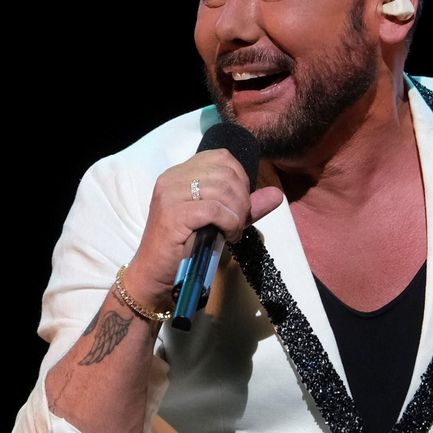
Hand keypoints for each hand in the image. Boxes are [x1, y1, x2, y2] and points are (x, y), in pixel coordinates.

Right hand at [125, 149, 283, 311]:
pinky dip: (230, 223)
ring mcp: (170, 194)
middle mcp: (172, 178)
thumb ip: (246, 206)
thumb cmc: (184, 248)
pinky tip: (228, 236)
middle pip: (225, 173)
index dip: (241, 178)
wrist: (154, 274)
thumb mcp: (220, 221)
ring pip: (222, 190)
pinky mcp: (172, 214)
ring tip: (234, 231)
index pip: (221, 157)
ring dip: (237, 213)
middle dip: (242, 199)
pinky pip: (215, 210)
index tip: (240, 204)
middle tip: (240, 222)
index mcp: (179, 173)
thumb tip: (277, 194)